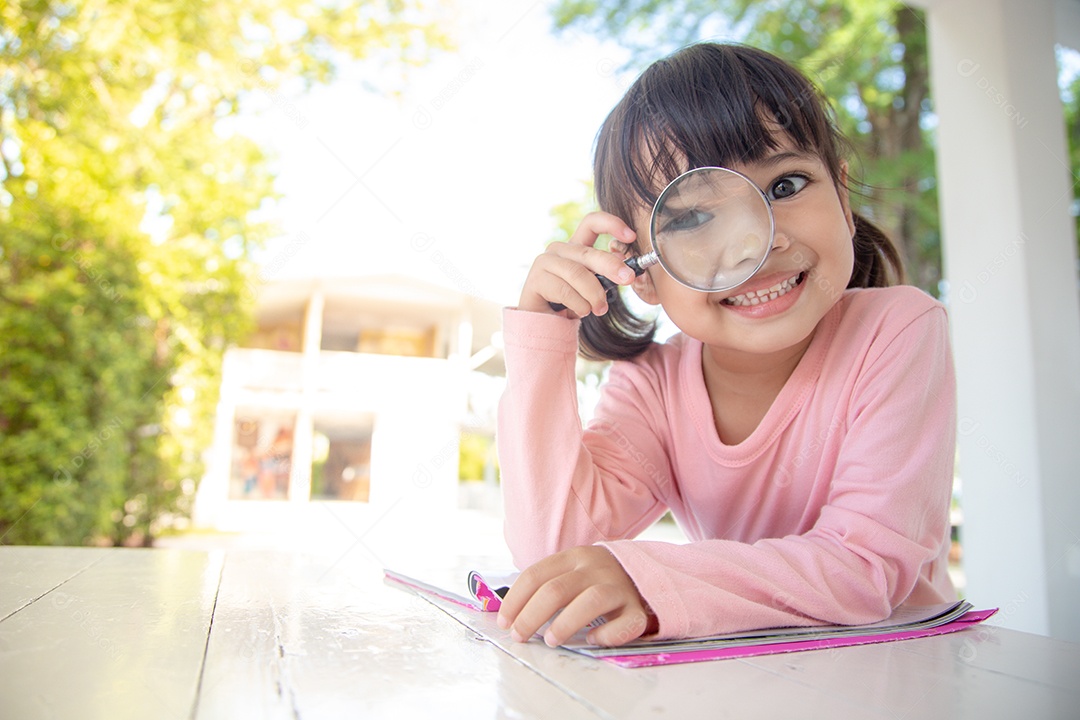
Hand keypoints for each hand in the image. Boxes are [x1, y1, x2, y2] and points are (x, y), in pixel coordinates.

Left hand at [496, 546, 656, 646]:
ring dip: (565, 623)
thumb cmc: (599, 579)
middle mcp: (595, 568)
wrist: (647, 574)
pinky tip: (593, 639)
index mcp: (574, 557)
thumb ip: (549, 584)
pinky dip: (607, 634)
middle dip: (531, 615)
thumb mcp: (574, 571)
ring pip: (589, 602)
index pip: (536, 575)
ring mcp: (619, 587)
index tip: (503, 621)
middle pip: (556, 589)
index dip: (515, 600)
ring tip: (550, 640)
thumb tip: (510, 615)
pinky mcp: (639, 609)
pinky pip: (626, 623)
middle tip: (520, 636)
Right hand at [518, 212, 636, 317]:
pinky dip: (579, 304)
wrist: (545, 323)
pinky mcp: (536, 280)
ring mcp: (545, 262)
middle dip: (611, 266)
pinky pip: (565, 291)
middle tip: (628, 279)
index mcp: (576, 247)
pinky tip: (583, 311)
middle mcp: (559, 250)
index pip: (591, 223)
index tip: (631, 236)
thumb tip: (626, 268)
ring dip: (594, 294)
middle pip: (588, 253)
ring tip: (600, 309)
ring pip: (577, 274)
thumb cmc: (572, 303)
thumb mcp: (594, 286)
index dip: (611, 224)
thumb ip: (607, 274)